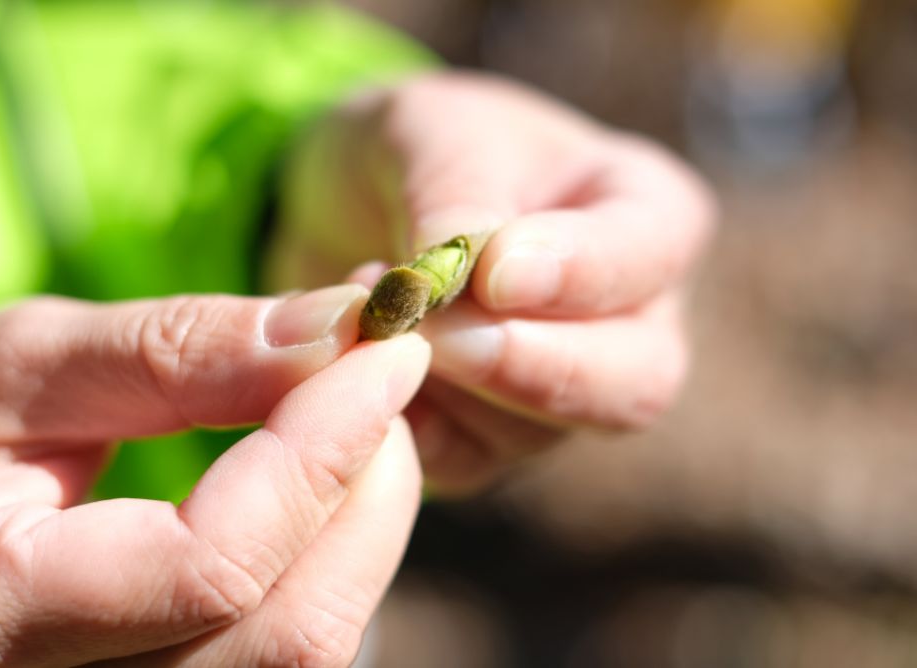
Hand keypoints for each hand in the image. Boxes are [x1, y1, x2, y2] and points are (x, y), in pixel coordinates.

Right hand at [0, 289, 429, 665]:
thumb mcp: (7, 370)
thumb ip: (171, 353)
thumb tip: (333, 328)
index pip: (218, 564)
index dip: (328, 446)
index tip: (389, 347)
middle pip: (291, 633)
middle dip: (370, 487)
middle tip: (382, 373)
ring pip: (304, 655)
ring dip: (361, 526)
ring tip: (352, 419)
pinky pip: (280, 657)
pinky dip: (328, 565)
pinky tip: (316, 490)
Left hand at [267, 71, 715, 491]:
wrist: (354, 202)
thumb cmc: (421, 148)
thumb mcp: (433, 133)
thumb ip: (459, 197)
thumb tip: (463, 284)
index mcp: (648, 217)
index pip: (649, 259)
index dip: (578, 275)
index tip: (493, 274)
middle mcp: (628, 320)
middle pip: (635, 384)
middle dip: (528, 365)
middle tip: (437, 333)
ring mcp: (564, 390)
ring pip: (540, 432)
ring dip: (445, 381)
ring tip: (372, 310)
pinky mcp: (493, 439)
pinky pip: (466, 461)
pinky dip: (409, 422)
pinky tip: (361, 363)